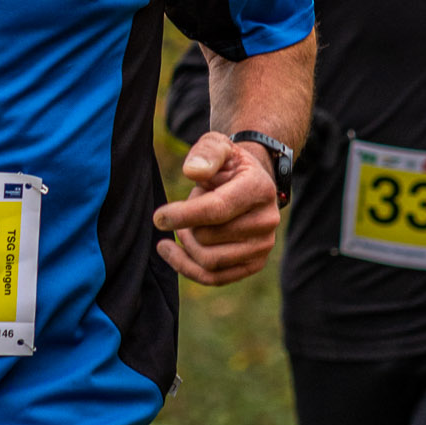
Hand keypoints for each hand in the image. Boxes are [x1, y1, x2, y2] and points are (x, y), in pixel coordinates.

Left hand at [153, 131, 280, 286]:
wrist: (249, 183)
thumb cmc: (227, 165)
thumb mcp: (217, 146)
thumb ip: (206, 153)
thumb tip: (193, 171)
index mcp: (260, 189)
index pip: (217, 209)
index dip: (184, 215)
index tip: (158, 217)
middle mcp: (268, 220)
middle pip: (209, 238)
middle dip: (186, 226)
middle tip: (181, 212)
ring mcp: (263, 246)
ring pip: (209, 261)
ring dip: (187, 245)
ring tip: (183, 227)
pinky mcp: (254, 264)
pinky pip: (214, 278)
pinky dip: (187, 268)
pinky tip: (171, 252)